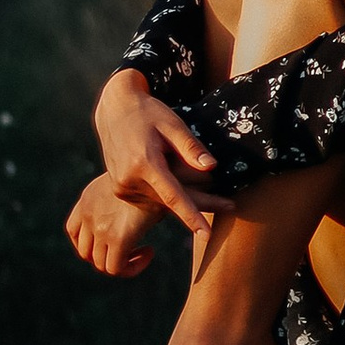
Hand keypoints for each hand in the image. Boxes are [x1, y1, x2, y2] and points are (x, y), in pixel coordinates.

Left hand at [66, 173, 167, 278]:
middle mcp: (88, 213)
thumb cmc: (156, 176)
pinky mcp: (117, 238)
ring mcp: (99, 226)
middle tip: (131, 253)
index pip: (74, 231)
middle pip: (85, 252)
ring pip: (100, 263)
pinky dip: (131, 268)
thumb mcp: (129, 186)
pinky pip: (116, 268)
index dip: (92, 245)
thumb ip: (120, 204)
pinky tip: (149, 252)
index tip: (114, 244)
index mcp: (88, 198)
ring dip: (121, 264)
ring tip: (144, 252)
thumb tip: (130, 218)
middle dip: (107, 258)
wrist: (168, 173)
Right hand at [92, 67, 217, 231]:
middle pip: (170, 202)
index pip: (172, 196)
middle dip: (199, 206)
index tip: (206, 234)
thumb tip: (211, 167)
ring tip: (215, 195)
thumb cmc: (148, 113)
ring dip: (184, 199)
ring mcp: (122, 187)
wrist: (114, 110)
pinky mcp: (120, 189)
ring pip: (161, 202)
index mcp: (143, 163)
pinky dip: (168, 194)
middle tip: (230, 206)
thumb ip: (190, 147)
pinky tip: (182, 185)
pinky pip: (151, 198)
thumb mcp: (172, 124)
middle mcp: (129, 180)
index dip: (191, 216)